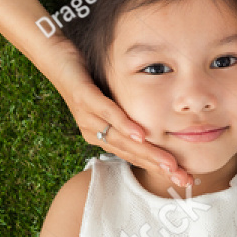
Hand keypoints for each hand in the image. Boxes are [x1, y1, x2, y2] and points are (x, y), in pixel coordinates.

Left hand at [54, 46, 192, 189]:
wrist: (54, 57)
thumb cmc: (88, 77)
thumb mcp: (112, 98)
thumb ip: (130, 114)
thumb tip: (157, 122)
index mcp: (101, 136)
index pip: (134, 157)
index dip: (159, 168)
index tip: (183, 178)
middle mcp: (94, 132)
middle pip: (131, 153)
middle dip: (159, 167)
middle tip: (183, 179)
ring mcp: (87, 116)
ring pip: (121, 138)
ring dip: (147, 152)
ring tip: (169, 164)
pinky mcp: (83, 96)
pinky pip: (106, 112)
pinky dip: (124, 125)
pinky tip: (140, 134)